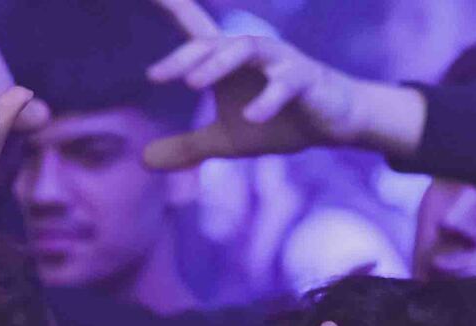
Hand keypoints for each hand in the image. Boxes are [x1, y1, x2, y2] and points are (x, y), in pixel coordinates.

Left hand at [143, 0, 423, 169]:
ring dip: (218, 64)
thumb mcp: (227, 140)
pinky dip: (268, 99)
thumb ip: (189, 146)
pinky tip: (253, 118)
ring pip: (246, 49)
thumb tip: (144, 160)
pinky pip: (286, 84)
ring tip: (194, 85)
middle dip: (184, 57)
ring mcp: (280, 62)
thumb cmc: (278, 121)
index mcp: (227, 60)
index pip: (193, 27)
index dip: (171, 6)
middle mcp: (251, 52)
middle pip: (212, 42)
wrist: (332, 122)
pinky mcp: (306, 79)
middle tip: (157, 76)